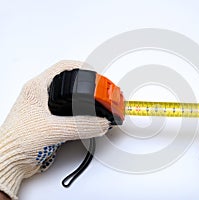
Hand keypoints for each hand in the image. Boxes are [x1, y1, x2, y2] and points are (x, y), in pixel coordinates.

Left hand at [0, 61, 109, 199]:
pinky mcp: (50, 123)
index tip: (97, 75)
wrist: (8, 162)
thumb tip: (101, 122)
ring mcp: (45, 110)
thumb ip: (80, 125)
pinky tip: (88, 121)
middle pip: (70, 82)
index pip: (63, 67)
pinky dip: (81, 116)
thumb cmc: (16, 141)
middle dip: (87, 86)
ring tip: (97, 106)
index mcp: (37, 88)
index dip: (83, 67)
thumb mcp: (52, 130)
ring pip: (70, 99)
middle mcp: (41, 96)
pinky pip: (70, 115)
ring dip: (85, 103)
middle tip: (100, 92)